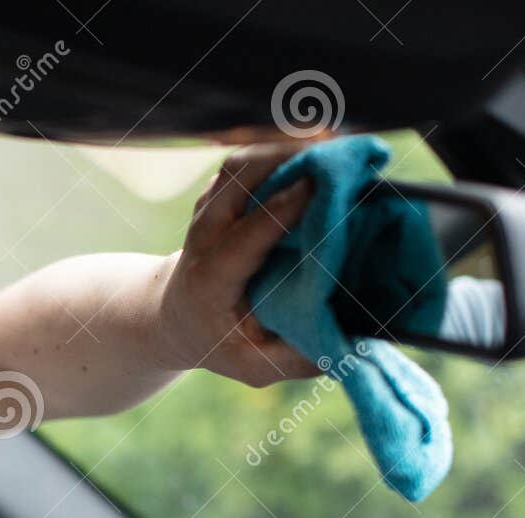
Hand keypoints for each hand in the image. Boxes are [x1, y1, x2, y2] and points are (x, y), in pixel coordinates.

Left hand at [158, 141, 322, 386]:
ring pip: (242, 161)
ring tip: (339, 144)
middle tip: (342, 154)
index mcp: (211, 278)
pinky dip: (285, 148)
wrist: (174, 315)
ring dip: (288, 146)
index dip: (278, 209)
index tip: (315, 187)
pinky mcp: (220, 192)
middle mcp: (204, 235)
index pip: (243, 236)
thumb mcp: (253, 366)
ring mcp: (209, 208)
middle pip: (238, 180)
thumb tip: (350, 343)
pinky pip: (251, 158)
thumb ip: (296, 358)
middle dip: (286, 160)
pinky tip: (323, 147)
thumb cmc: (220, 342)